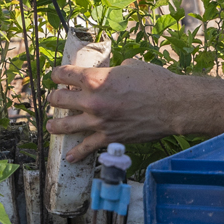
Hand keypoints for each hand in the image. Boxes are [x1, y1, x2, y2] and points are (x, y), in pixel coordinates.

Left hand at [47, 59, 200, 162]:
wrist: (173, 106)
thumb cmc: (155, 82)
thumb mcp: (131, 66)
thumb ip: (114, 70)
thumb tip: (112, 73)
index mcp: (95, 78)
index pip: (64, 74)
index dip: (56, 74)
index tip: (55, 76)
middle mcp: (92, 100)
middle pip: (59, 99)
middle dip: (54, 98)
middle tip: (54, 99)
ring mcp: (98, 121)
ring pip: (65, 125)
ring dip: (55, 126)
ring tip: (51, 126)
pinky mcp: (108, 138)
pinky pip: (86, 148)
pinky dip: (76, 154)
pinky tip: (69, 157)